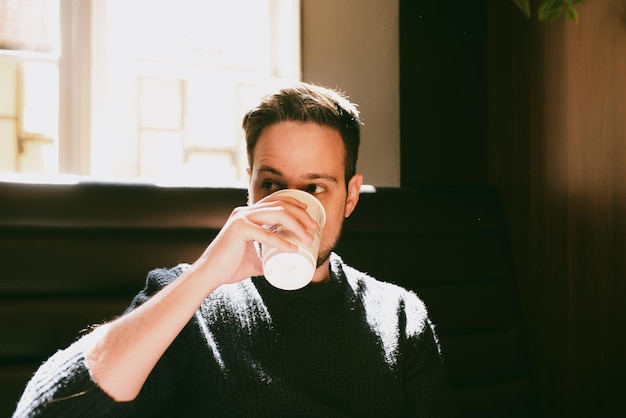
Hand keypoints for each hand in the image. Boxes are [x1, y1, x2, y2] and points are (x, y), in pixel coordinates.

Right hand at [193, 192, 318, 286]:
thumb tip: (284, 263)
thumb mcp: (255, 259)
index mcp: (247, 214)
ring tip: (308, 237)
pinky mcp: (239, 230)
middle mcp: (244, 212)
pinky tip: (292, 248)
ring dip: (296, 225)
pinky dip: (281, 241)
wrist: (210, 275)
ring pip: (277, 214)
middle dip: (301, 215)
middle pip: (280, 205)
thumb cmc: (229, 267)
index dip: (294, 203)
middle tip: (315, 228)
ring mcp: (241, 219)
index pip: (275, 200)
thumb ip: (267, 256)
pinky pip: (266, 234)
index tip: (309, 214)